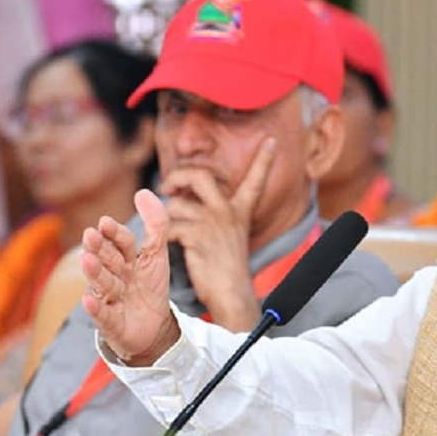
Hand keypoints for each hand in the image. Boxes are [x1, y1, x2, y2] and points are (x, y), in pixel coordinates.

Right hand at [81, 189, 176, 366]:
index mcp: (126, 258)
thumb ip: (156, 223)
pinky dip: (95, 308)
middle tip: (91, 235)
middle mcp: (114, 275)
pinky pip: (102, 315)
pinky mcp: (110, 322)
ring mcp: (110, 298)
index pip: (122, 242)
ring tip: (89, 261)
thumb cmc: (150, 287)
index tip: (106, 222)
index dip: (115, 233)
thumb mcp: (158, 254)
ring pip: (102, 284)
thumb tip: (143, 191)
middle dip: (99, 248)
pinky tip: (89, 300)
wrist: (154, 328)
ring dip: (95, 273)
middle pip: (107, 260)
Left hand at [159, 137, 275, 330]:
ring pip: (176, 206)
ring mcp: (213, 223)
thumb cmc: (226, 268)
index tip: (271, 140)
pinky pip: (170, 226)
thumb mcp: (228, 235)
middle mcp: (228, 212)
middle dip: (178, 177)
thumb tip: (181, 197)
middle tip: (169, 188)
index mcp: (240, 210)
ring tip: (174, 235)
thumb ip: (210, 214)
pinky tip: (172, 248)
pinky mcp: (197, 236)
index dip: (264, 159)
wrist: (231, 294)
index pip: (256, 179)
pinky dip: (165, 237)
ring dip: (168, 219)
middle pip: (199, 176)